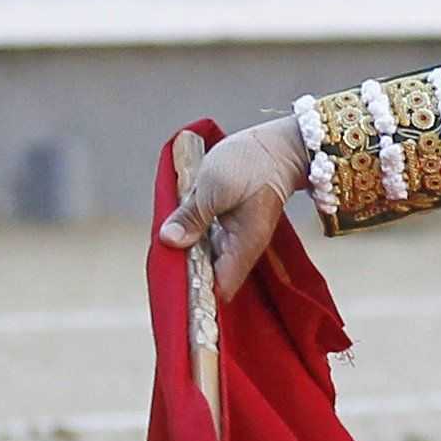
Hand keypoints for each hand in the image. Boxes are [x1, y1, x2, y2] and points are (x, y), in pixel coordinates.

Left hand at [159, 117, 309, 300]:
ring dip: (188, 255)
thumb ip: (192, 216)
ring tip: (164, 252)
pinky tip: (178, 233)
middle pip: (212, 275)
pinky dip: (193, 240)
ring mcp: (238, 237)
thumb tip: (169, 241)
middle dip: (188, 275)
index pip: (220, 286)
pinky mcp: (232, 224)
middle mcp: (243, 248)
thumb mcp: (214, 187)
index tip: (175, 291)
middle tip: (161, 268)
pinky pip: (209, 241)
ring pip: (208, 258)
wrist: (279, 146)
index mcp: (243, 246)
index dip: (199, 294)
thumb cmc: (252, 164)